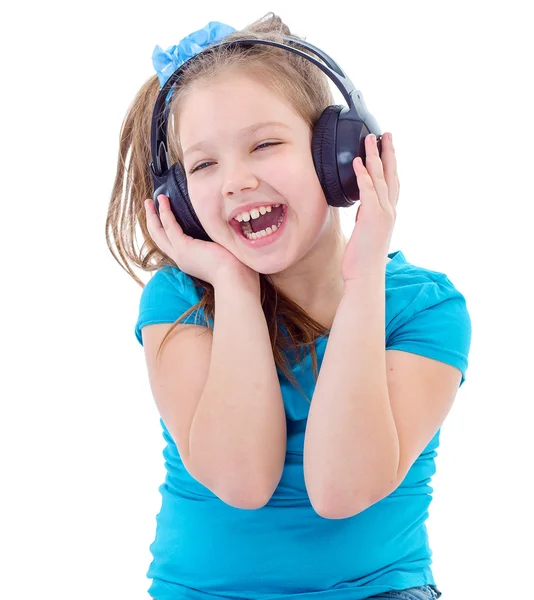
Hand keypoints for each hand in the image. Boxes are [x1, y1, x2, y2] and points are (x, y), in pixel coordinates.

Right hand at [145, 194, 256, 285]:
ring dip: (154, 214)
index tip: (164, 214)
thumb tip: (227, 227)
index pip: (172, 244)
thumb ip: (219, 242)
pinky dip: (164, 212)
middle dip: (153, 221)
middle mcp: (182, 259)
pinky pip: (170, 226)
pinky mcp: (184, 248)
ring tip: (150, 200)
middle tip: (149, 205)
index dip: (165, 228)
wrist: (237, 280)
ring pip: (159, 232)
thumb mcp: (224, 252)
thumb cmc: (238, 270)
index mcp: (191, 261)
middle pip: (160, 238)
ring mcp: (181, 254)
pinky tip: (163, 201)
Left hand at [340, 132, 399, 280]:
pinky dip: (363, 174)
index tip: (388, 148)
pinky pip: (368, 190)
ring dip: (375, 157)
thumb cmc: (362, 258)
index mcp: (388, 214)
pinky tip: (357, 161)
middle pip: (391, 175)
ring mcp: (382, 213)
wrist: (365, 276)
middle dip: (389, 153)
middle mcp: (389, 211)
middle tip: (386, 134)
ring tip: (370, 139)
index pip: (392, 183)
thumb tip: (362, 206)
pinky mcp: (372, 217)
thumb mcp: (365, 232)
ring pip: (381, 178)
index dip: (391, 164)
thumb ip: (366, 216)